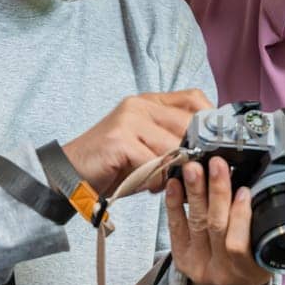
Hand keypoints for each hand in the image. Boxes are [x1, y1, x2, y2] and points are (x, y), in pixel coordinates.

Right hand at [62, 89, 210, 196]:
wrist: (71, 173)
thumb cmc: (114, 164)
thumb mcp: (149, 149)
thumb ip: (174, 144)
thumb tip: (206, 155)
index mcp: (150, 102)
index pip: (194, 98)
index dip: (209, 120)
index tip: (213, 144)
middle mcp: (140, 105)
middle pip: (187, 123)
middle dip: (193, 153)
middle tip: (188, 172)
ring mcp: (129, 119)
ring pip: (172, 145)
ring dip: (172, 170)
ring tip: (160, 181)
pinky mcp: (119, 139)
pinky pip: (153, 162)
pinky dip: (155, 179)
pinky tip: (146, 185)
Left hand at [167, 165, 284, 284]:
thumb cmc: (262, 262)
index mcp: (252, 267)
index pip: (241, 245)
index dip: (241, 218)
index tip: (246, 190)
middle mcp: (223, 269)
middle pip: (216, 228)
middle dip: (216, 193)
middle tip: (217, 163)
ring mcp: (200, 263)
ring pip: (196, 224)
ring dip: (195, 193)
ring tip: (195, 166)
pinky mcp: (182, 257)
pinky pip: (175, 229)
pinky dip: (174, 205)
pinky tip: (175, 183)